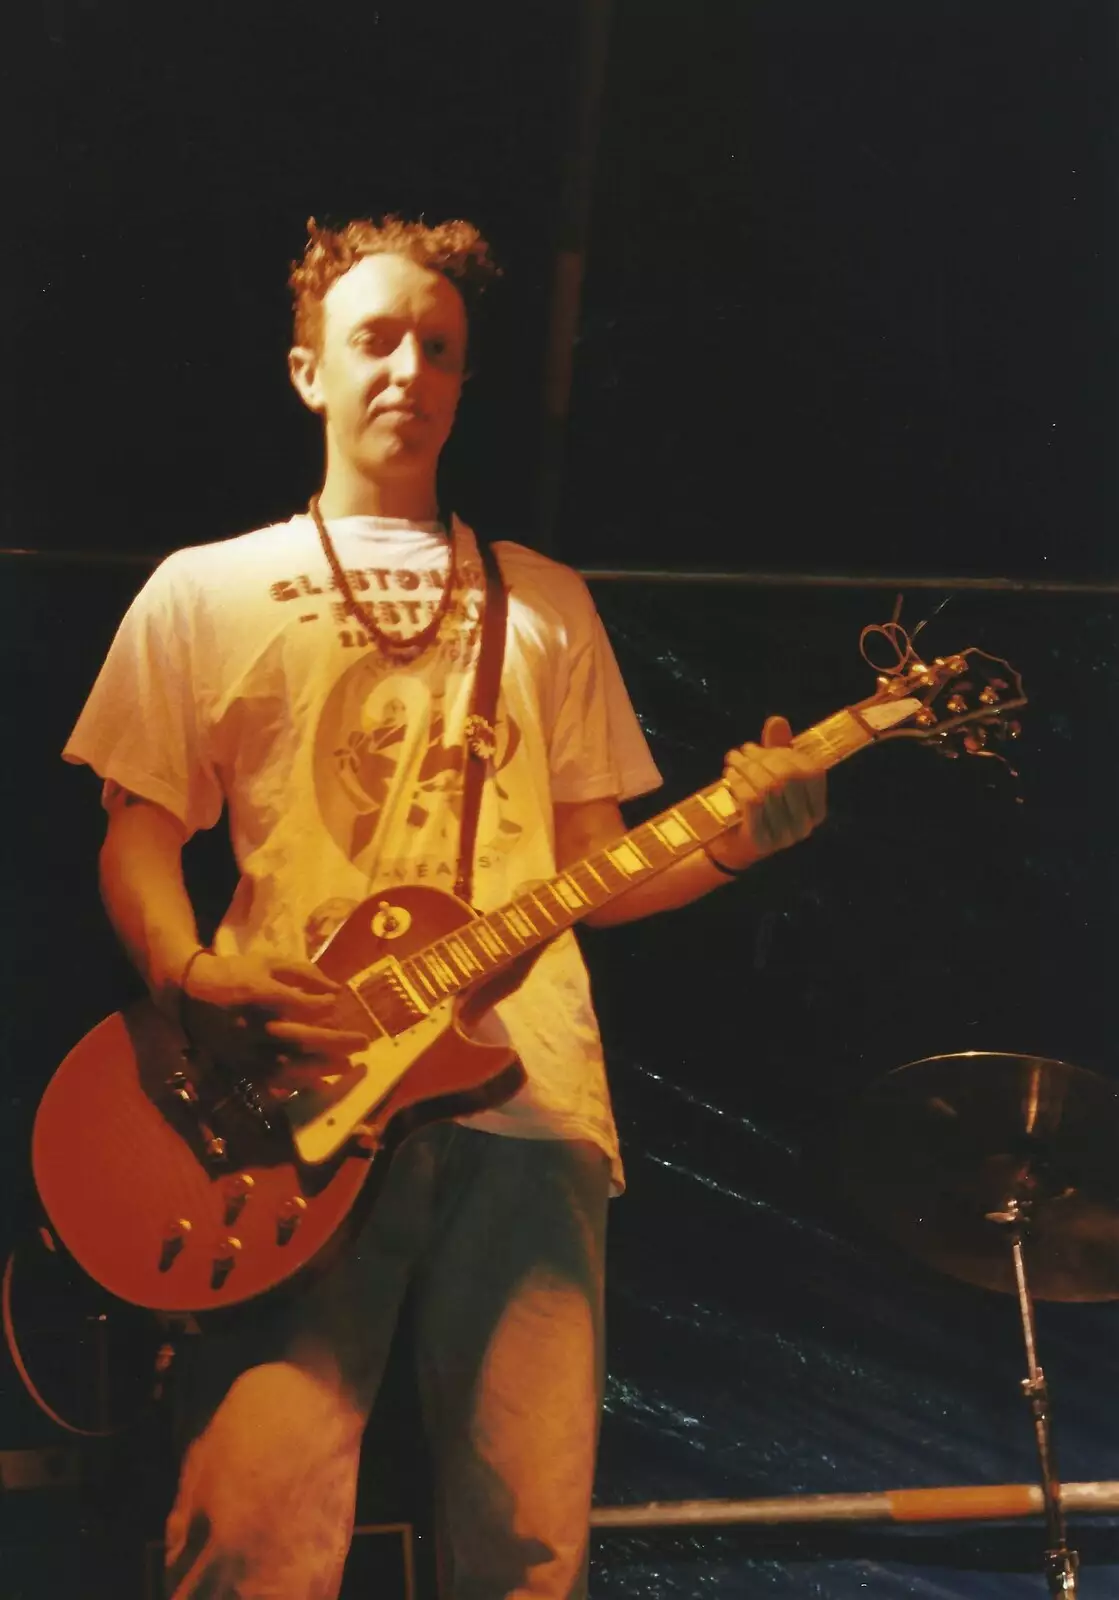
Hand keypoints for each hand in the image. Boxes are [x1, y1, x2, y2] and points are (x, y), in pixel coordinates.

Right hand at [179, 951, 370, 1092]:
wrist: (190, 993)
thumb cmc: (236, 973)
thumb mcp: (268, 962)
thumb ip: (303, 973)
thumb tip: (337, 989)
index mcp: (258, 994)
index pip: (300, 1005)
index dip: (324, 1006)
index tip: (338, 1003)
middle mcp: (253, 1025)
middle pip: (300, 1037)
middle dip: (335, 1041)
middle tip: (363, 1042)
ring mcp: (246, 1048)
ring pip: (288, 1064)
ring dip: (321, 1066)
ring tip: (347, 1065)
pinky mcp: (240, 1064)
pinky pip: (272, 1080)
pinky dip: (297, 1083)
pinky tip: (321, 1083)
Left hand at [711, 715, 826, 870]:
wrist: (730, 847)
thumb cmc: (754, 807)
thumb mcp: (769, 775)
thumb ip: (777, 748)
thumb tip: (777, 720)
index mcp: (817, 810)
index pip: (811, 771)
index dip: (787, 754)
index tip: (763, 748)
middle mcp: (806, 826)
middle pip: (788, 777)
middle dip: (763, 758)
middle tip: (743, 751)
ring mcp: (785, 836)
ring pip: (767, 787)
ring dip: (746, 767)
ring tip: (733, 759)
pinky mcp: (761, 841)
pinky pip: (751, 802)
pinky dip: (739, 783)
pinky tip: (729, 776)